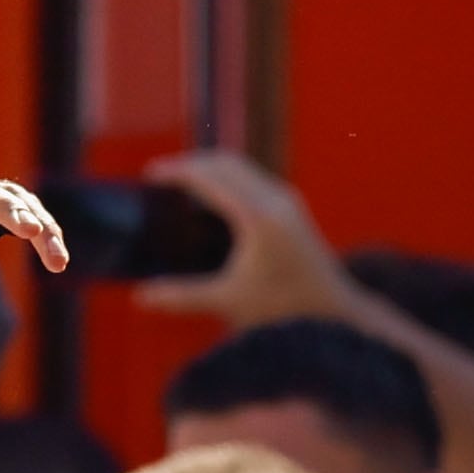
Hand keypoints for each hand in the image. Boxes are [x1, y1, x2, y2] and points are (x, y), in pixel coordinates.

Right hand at [134, 150, 350, 325]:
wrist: (334, 310)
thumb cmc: (284, 308)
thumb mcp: (227, 302)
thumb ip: (181, 297)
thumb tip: (139, 297)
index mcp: (258, 217)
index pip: (210, 178)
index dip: (176, 171)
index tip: (149, 174)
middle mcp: (275, 200)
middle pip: (225, 163)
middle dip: (189, 163)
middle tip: (158, 176)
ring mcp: (287, 200)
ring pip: (241, 166)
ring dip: (208, 168)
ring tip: (180, 182)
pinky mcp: (292, 207)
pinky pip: (252, 177)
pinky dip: (225, 177)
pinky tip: (211, 196)